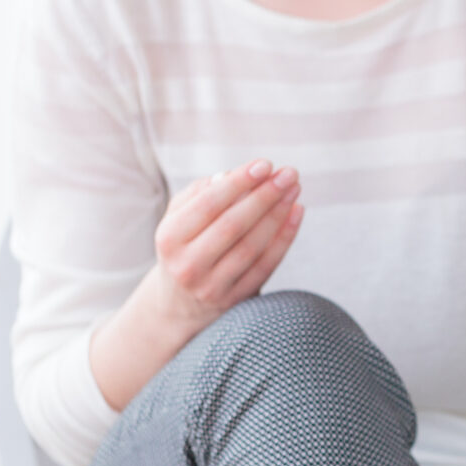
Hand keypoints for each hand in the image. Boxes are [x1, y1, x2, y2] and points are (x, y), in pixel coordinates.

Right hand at [150, 160, 303, 329]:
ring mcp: (212, 286)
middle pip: (233, 225)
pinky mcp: (236, 299)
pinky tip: (296, 213)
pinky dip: (284, 238)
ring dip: (278, 214)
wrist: (181, 300)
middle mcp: (188, 265)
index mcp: (169, 239)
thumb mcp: (179, 218)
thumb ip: (200, 193)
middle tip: (288, 173)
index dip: (239, 183)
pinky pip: (266, 265)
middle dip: (264, 196)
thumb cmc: (186, 244)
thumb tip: (233, 175)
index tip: (265, 164)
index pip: (208, 205)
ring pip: (252, 246)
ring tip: (294, 189)